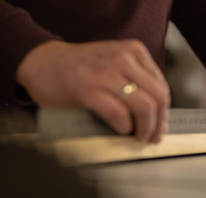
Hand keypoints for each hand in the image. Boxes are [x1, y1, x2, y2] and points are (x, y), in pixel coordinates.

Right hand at [17, 40, 169, 142]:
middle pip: (158, 98)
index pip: (162, 86)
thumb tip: (155, 115)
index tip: (160, 125)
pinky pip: (119, 114)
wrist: (42, 62)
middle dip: (158, 124)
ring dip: (145, 129)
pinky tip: (121, 130)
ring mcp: (105, 73)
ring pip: (144, 107)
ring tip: (138, 138)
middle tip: (152, 137)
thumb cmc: (77, 68)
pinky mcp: (88, 90)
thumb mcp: (112, 63)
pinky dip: (125, 128)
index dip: (164, 112)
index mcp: (132, 51)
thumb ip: (134, 80)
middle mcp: (122, 58)